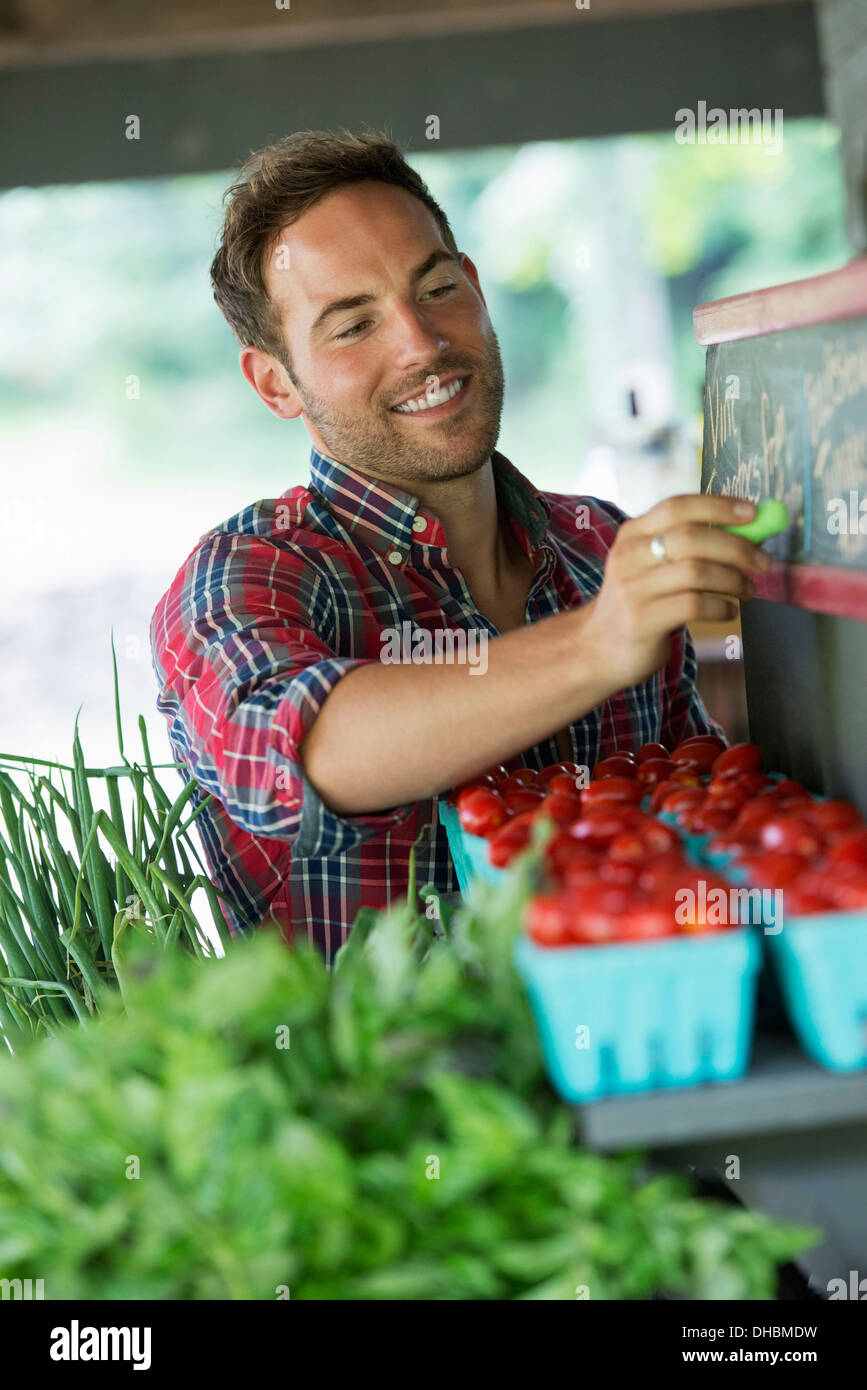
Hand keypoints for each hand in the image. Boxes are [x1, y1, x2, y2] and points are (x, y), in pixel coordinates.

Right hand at [582, 494, 770, 688]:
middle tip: (764, 562)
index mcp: (633, 534)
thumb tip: (750, 531)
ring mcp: (632, 589)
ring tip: (747, 591)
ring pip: (697, 572)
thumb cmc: (641, 602)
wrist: (599, 649)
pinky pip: (694, 605)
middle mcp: (629, 556)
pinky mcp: (641, 621)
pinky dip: (721, 607)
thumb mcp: (653, 565)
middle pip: (691, 537)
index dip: (718, 506)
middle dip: (737, 547)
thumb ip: (691, 546)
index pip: (678, 506)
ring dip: (733, 580)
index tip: (753, 513)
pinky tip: (729, 611)